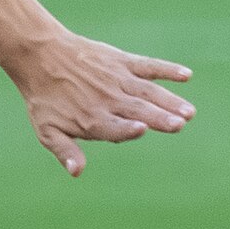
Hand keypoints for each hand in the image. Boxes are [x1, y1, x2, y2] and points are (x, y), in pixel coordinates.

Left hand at [7, 25, 193, 177]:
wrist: (41, 56)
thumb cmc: (45, 98)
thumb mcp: (47, 130)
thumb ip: (65, 151)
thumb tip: (77, 172)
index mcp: (92, 120)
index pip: (114, 127)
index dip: (127, 128)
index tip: (142, 128)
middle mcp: (108, 100)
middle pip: (138, 110)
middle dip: (159, 117)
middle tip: (180, 123)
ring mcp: (117, 80)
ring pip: (148, 92)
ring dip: (169, 101)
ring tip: (189, 111)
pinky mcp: (123, 62)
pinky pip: (149, 66)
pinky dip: (167, 70)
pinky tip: (186, 75)